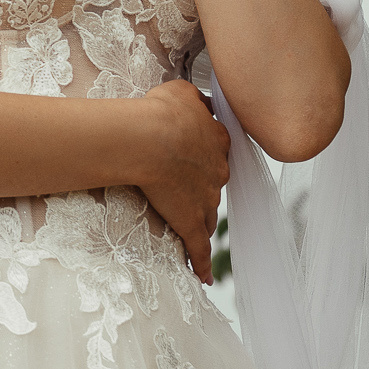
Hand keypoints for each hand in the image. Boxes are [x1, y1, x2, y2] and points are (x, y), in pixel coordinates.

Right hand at [135, 79, 229, 282]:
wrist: (150, 139)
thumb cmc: (160, 111)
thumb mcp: (180, 91)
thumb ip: (193, 97)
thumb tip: (199, 99)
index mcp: (216, 140)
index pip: (217, 146)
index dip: (203, 148)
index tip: (191, 150)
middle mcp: (217, 170)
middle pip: (214, 180)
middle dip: (202, 182)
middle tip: (184, 183)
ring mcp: (207, 199)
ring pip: (209, 212)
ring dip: (202, 217)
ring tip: (193, 224)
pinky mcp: (191, 222)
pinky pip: (200, 248)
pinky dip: (202, 263)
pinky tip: (204, 277)